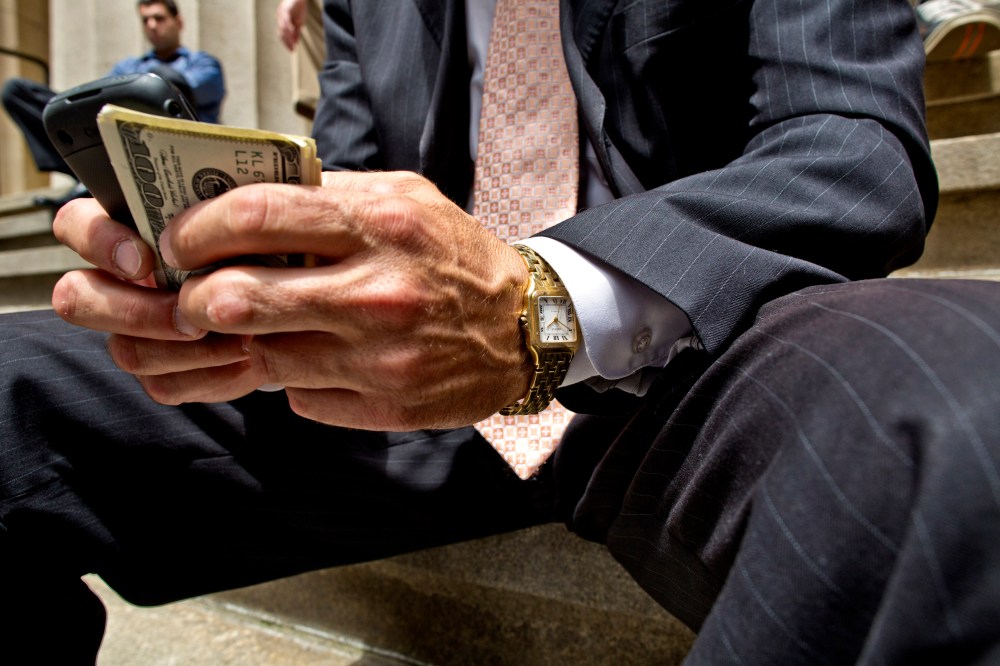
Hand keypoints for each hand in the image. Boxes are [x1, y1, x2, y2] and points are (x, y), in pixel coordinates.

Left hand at [53, 172, 532, 430]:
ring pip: (260, 356)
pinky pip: (299, 397)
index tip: (177, 240)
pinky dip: (292, 377)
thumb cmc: (452, 256)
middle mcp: (377, 293)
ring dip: (240, 343)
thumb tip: (241, 200)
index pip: (256, 216)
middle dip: (192, 301)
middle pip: (237, 298)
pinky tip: (314, 358)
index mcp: (380, 224)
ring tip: (250, 328)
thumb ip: (329, 196)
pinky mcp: (385, 405)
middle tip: (192, 297)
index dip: (196, 228)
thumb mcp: (404, 198)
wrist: (525, 328)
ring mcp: (380, 357)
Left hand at [275, 0, 308, 50]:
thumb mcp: (299, 22)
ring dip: (288, 38)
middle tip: (292, 50)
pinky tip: (292, 34)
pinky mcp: (285, 9)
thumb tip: (296, 42)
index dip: (286, 43)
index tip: (292, 50)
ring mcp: (281, 14)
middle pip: (281, 33)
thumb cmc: (299, 7)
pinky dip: (288, 28)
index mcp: (282, 22)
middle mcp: (280, 18)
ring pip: (283, 29)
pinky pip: (285, 20)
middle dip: (286, 43)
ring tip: (293, 44)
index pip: (282, 35)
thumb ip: (296, 32)